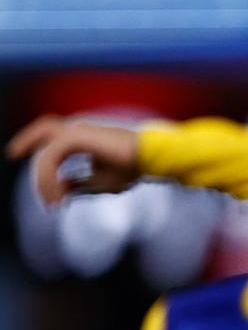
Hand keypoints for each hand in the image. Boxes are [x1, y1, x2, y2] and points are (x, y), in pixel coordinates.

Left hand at [6, 114, 140, 203]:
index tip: (53, 199)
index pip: (55, 142)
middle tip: (12, 153)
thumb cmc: (132, 168)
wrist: (151, 159)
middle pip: (43, 129)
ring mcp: (76, 130)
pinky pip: (50, 159)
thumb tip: (59, 190)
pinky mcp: (75, 138)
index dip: (48, 167)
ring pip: (45, 152)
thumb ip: (78, 184)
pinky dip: (49, 179)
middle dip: (26, 141)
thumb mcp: (100, 182)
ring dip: (41, 177)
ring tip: (49, 201)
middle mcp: (78, 128)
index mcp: (85, 136)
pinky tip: (57, 198)